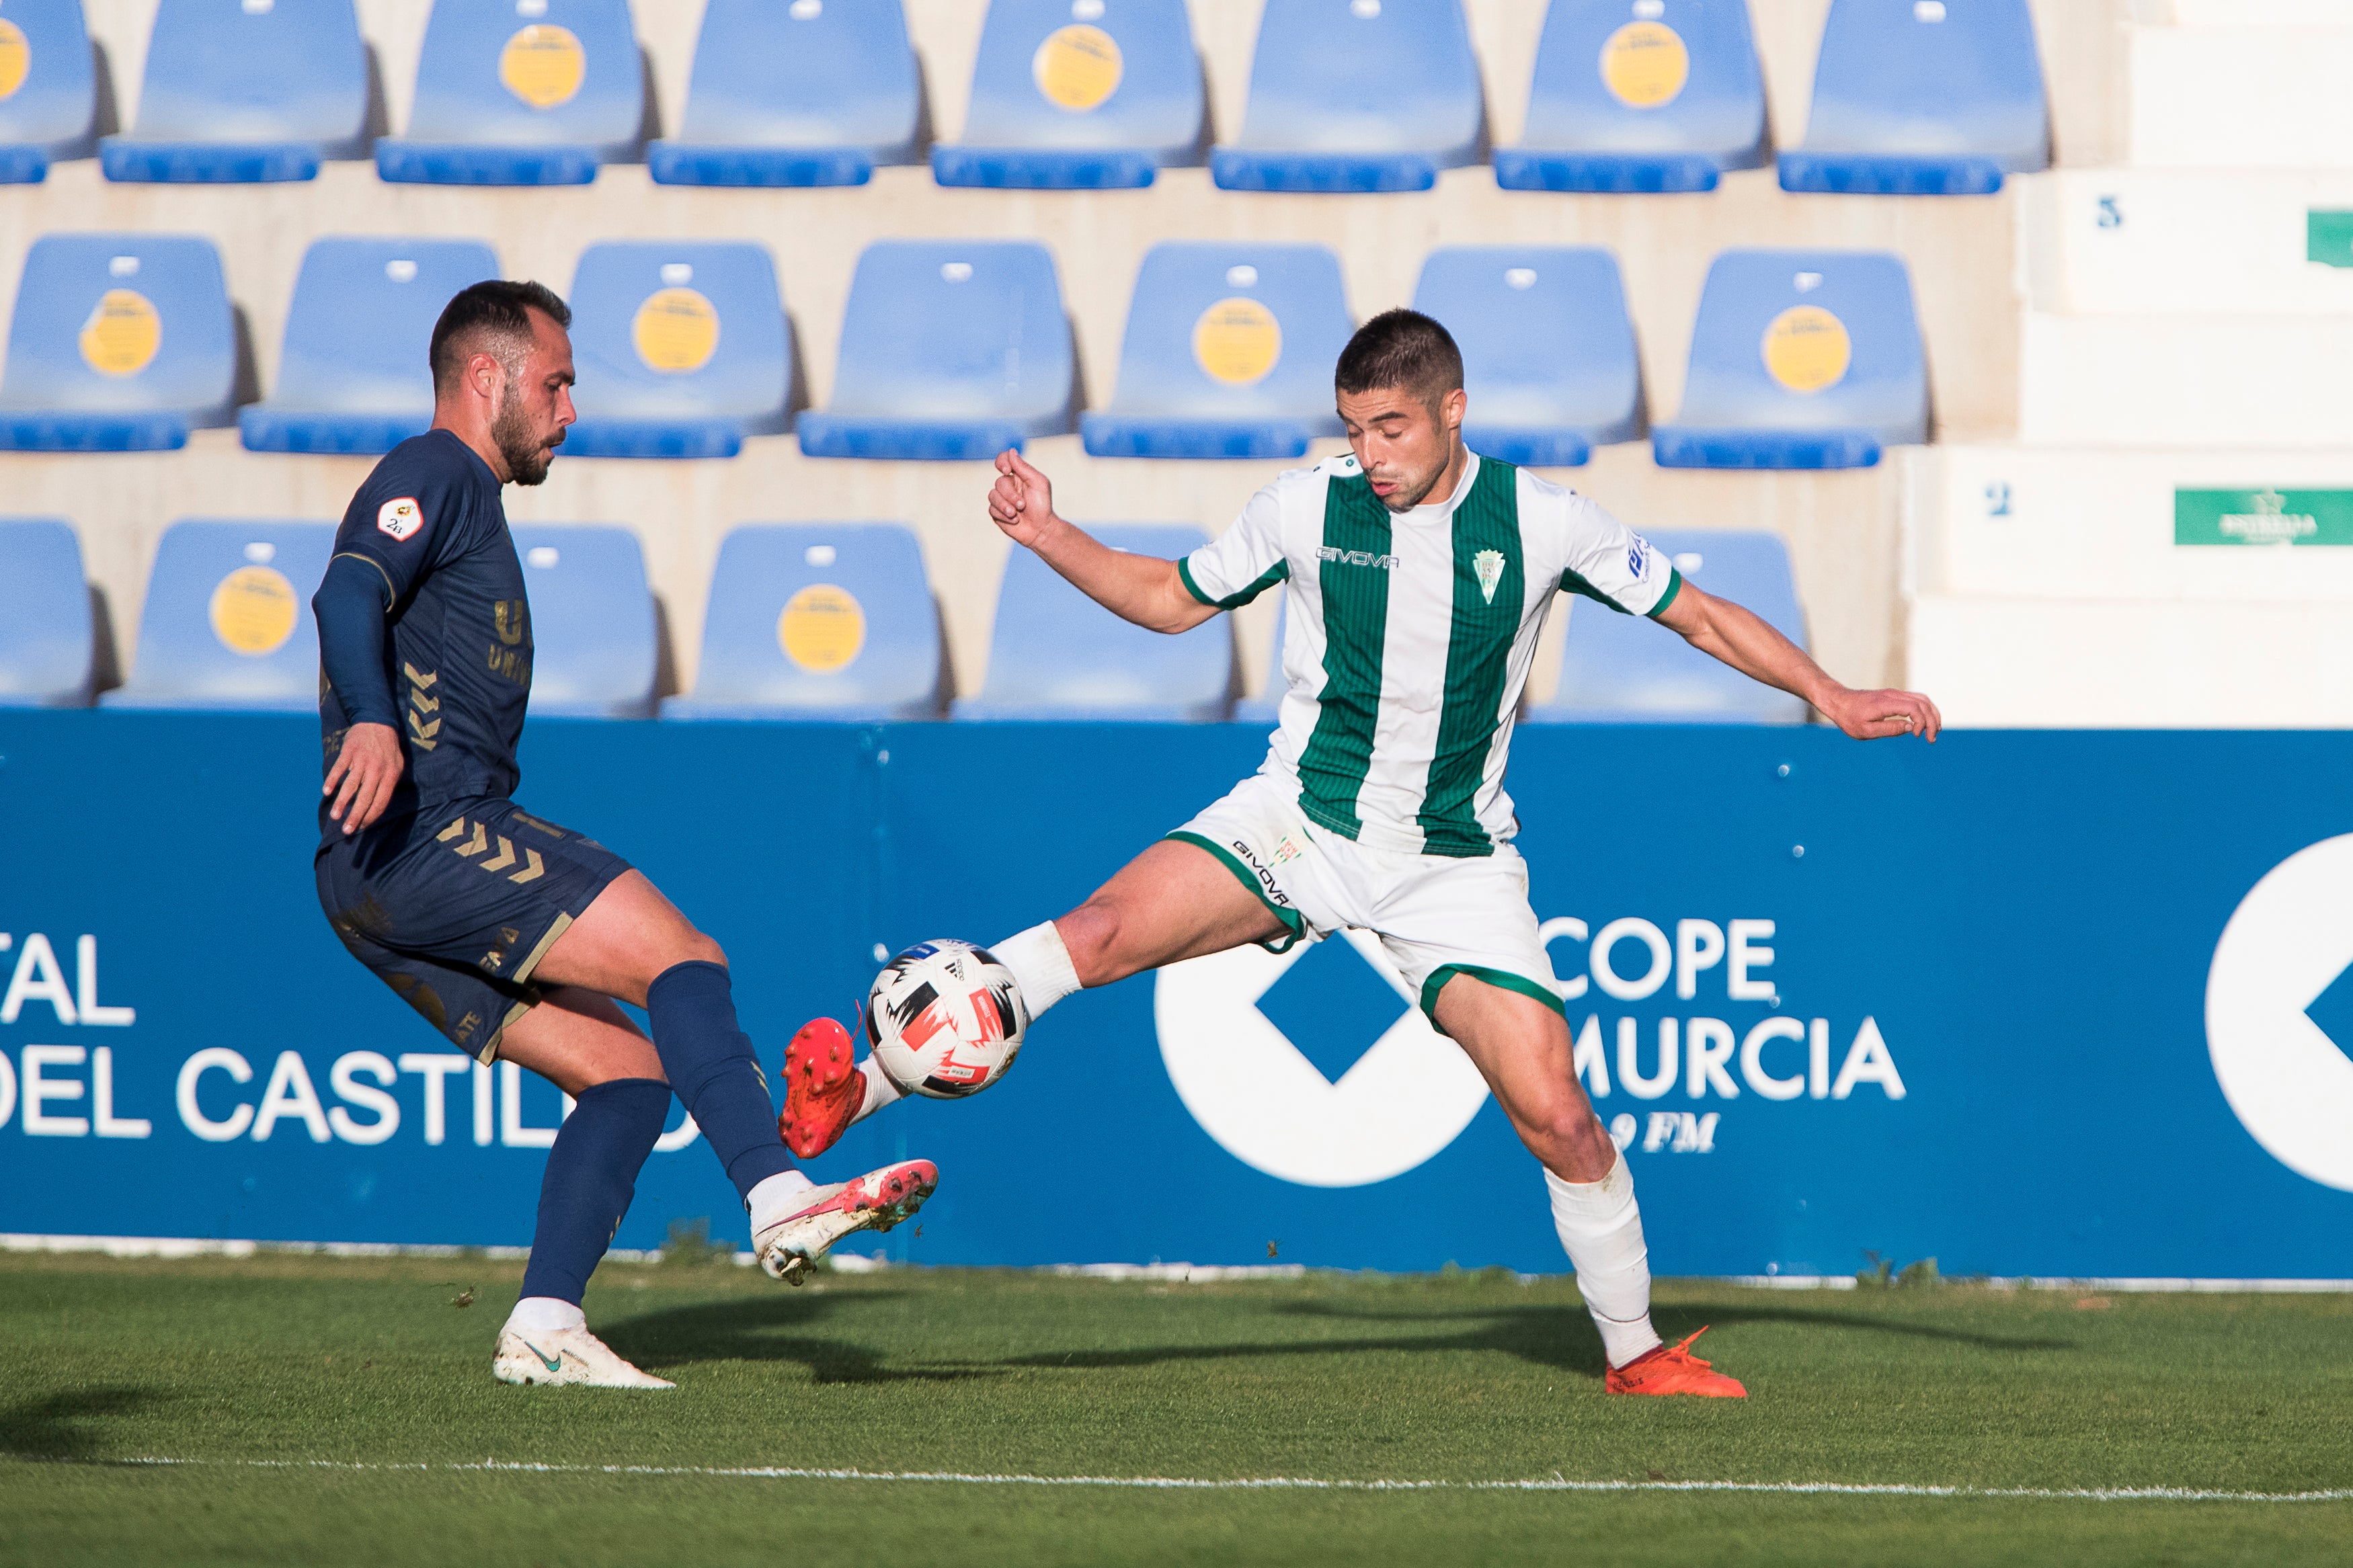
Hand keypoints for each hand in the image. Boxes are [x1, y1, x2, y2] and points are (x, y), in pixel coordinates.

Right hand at [324, 722, 404, 833]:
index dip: (371, 816)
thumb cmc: (388, 749)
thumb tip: (378, 806)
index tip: (362, 827)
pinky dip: (332, 780)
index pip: (381, 802)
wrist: (378, 722)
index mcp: (390, 775)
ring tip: (336, 816)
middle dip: (356, 816)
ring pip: (351, 785)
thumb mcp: (396, 766)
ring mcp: (362, 760)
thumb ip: (388, 784)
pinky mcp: (349, 752)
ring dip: (342, 802)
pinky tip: (326, 791)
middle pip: (365, 798)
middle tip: (347, 831)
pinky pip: (340, 768)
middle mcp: (377, 770)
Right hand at [986, 449, 1059, 547]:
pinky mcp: (996, 512)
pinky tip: (1015, 521)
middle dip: (1011, 495)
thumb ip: (1024, 468)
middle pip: (999, 482)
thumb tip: (1011, 451)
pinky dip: (1004, 516)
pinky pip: (992, 509)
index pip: (1003, 460)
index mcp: (1018, 475)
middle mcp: (1007, 485)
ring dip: (1006, 506)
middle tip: (1023, 505)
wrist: (1040, 529)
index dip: (1002, 462)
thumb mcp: (1038, 483)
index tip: (1007, 471)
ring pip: (992, 496)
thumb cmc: (1042, 505)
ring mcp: (1000, 498)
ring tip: (1016, 514)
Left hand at [1818, 686, 1941, 742]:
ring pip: (1922, 699)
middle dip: (1932, 721)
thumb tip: (1910, 728)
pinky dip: (1925, 710)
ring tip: (1934, 731)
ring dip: (1932, 714)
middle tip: (1932, 739)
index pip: (1914, 707)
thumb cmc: (1849, 718)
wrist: (1839, 702)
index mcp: (1885, 703)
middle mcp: (1893, 695)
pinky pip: (1916, 699)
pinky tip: (1926, 723)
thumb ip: (1889, 729)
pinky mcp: (1894, 696)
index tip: (1916, 736)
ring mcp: (1895, 694)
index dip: (1921, 722)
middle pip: (1923, 703)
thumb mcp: (1865, 730)